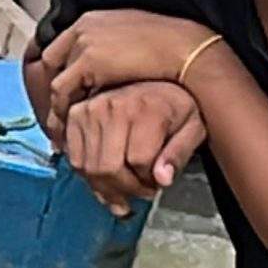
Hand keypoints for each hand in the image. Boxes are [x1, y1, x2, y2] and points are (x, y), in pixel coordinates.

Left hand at [41, 9, 220, 127]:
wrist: (186, 48)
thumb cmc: (171, 47)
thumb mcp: (134, 37)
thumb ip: (115, 46)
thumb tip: (110, 64)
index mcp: (91, 21)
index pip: (59, 47)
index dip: (59, 72)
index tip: (61, 92)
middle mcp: (81, 29)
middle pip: (49, 62)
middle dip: (50, 89)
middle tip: (56, 112)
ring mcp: (83, 44)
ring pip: (53, 79)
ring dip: (55, 104)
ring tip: (60, 127)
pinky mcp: (89, 62)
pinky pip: (62, 91)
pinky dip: (62, 109)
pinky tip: (70, 125)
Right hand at [59, 80, 208, 217]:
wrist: (156, 74)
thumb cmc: (177, 105)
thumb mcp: (193, 128)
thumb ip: (179, 154)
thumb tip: (162, 180)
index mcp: (145, 109)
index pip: (139, 162)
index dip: (149, 182)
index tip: (157, 186)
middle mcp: (112, 107)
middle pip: (108, 167)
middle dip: (125, 190)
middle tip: (139, 193)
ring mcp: (89, 109)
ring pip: (87, 166)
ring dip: (104, 188)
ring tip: (121, 191)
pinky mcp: (75, 113)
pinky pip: (73, 155)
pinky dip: (85, 174)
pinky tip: (103, 179)